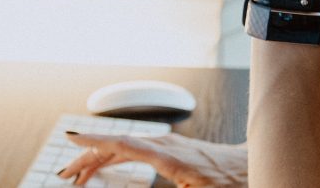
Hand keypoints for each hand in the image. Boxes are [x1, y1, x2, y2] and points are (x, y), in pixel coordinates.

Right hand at [57, 132, 247, 186]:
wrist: (253, 167)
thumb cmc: (231, 184)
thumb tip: (141, 187)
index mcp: (168, 157)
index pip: (123, 144)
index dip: (94, 141)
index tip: (70, 137)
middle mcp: (165, 145)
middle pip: (116, 146)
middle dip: (87, 157)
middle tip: (65, 175)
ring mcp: (167, 144)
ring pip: (123, 146)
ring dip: (98, 158)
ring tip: (78, 174)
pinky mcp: (170, 148)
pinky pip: (134, 148)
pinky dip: (114, 155)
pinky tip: (106, 163)